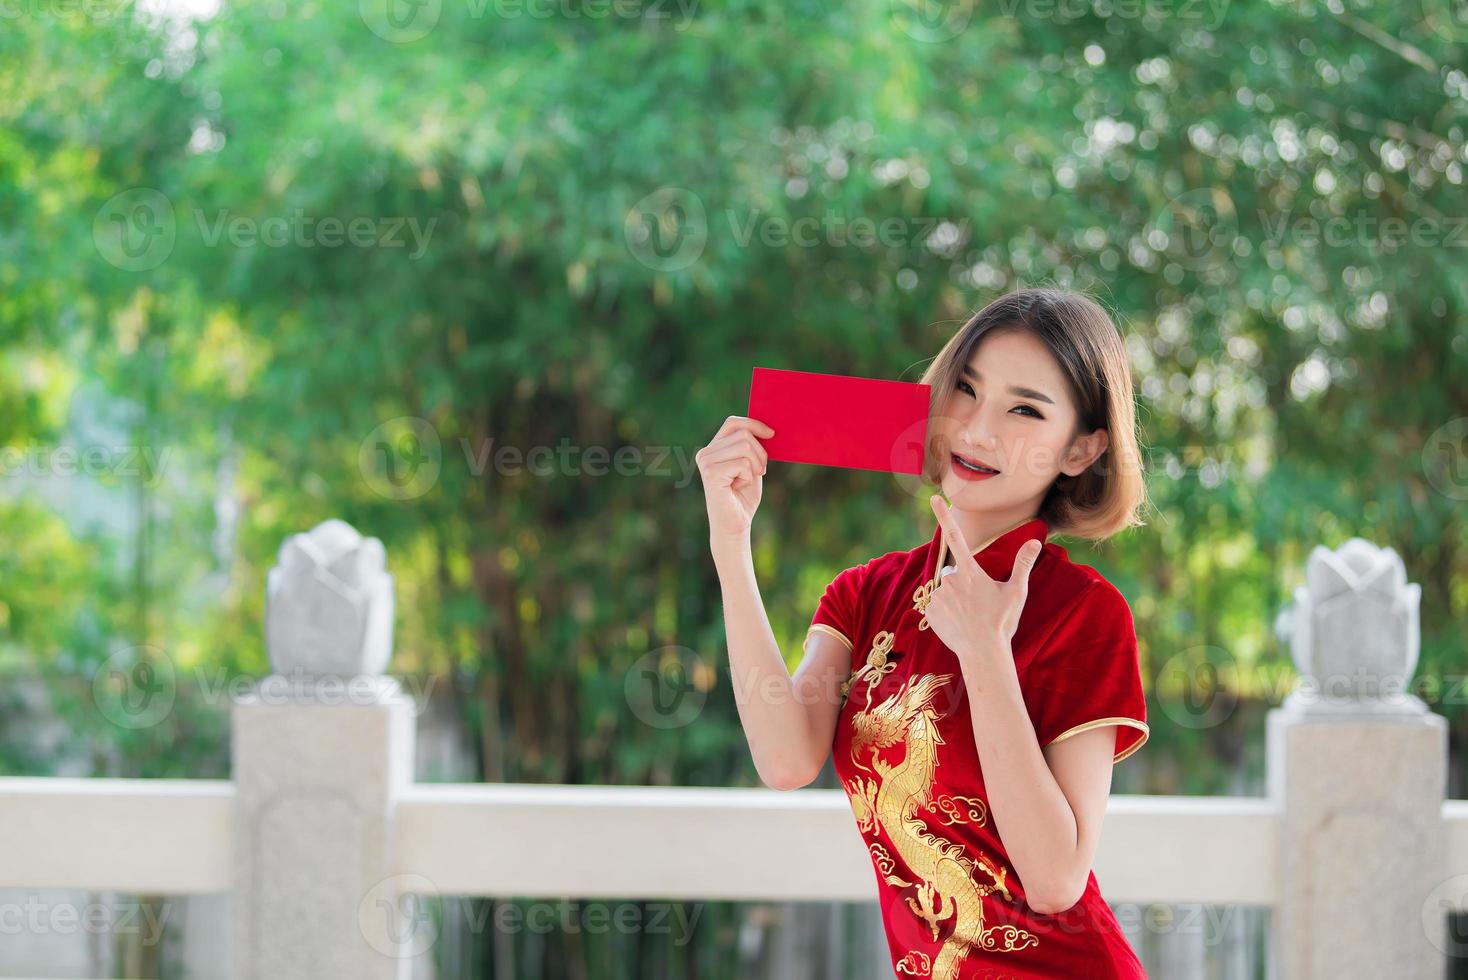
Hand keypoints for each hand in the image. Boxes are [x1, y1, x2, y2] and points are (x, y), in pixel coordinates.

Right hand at [695, 415, 772, 540]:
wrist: (735, 524)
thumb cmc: (743, 497)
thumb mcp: (752, 465)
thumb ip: (752, 446)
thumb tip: (766, 428)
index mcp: (713, 448)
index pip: (733, 423)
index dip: (754, 424)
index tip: (771, 434)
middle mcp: (705, 453)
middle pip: (743, 434)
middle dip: (760, 453)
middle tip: (759, 471)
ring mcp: (706, 462)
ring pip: (745, 447)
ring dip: (756, 465)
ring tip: (748, 479)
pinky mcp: (711, 473)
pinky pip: (743, 463)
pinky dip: (749, 476)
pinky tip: (739, 486)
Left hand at [926, 494, 1042, 662]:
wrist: (983, 653)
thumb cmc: (1002, 622)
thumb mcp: (1016, 592)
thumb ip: (1023, 565)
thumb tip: (1035, 542)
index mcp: (970, 572)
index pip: (956, 537)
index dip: (943, 516)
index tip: (934, 497)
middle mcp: (950, 579)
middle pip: (954, 572)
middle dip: (963, 583)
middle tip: (978, 603)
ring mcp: (938, 596)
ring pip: (945, 589)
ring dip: (954, 598)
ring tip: (969, 615)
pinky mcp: (929, 611)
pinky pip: (936, 605)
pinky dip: (945, 612)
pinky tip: (957, 623)